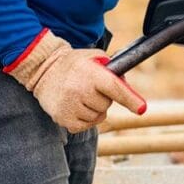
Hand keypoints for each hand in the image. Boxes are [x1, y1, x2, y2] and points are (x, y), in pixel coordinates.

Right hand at [5, 29, 146, 132]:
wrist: (42, 69)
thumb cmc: (73, 63)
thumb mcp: (93, 57)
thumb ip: (112, 68)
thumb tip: (126, 85)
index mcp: (90, 74)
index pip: (114, 88)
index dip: (130, 99)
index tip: (141, 108)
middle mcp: (80, 90)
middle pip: (106, 105)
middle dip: (102, 98)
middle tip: (89, 87)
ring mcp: (70, 106)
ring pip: (96, 117)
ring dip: (92, 109)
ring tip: (79, 95)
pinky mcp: (63, 119)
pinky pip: (85, 126)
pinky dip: (84, 119)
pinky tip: (74, 106)